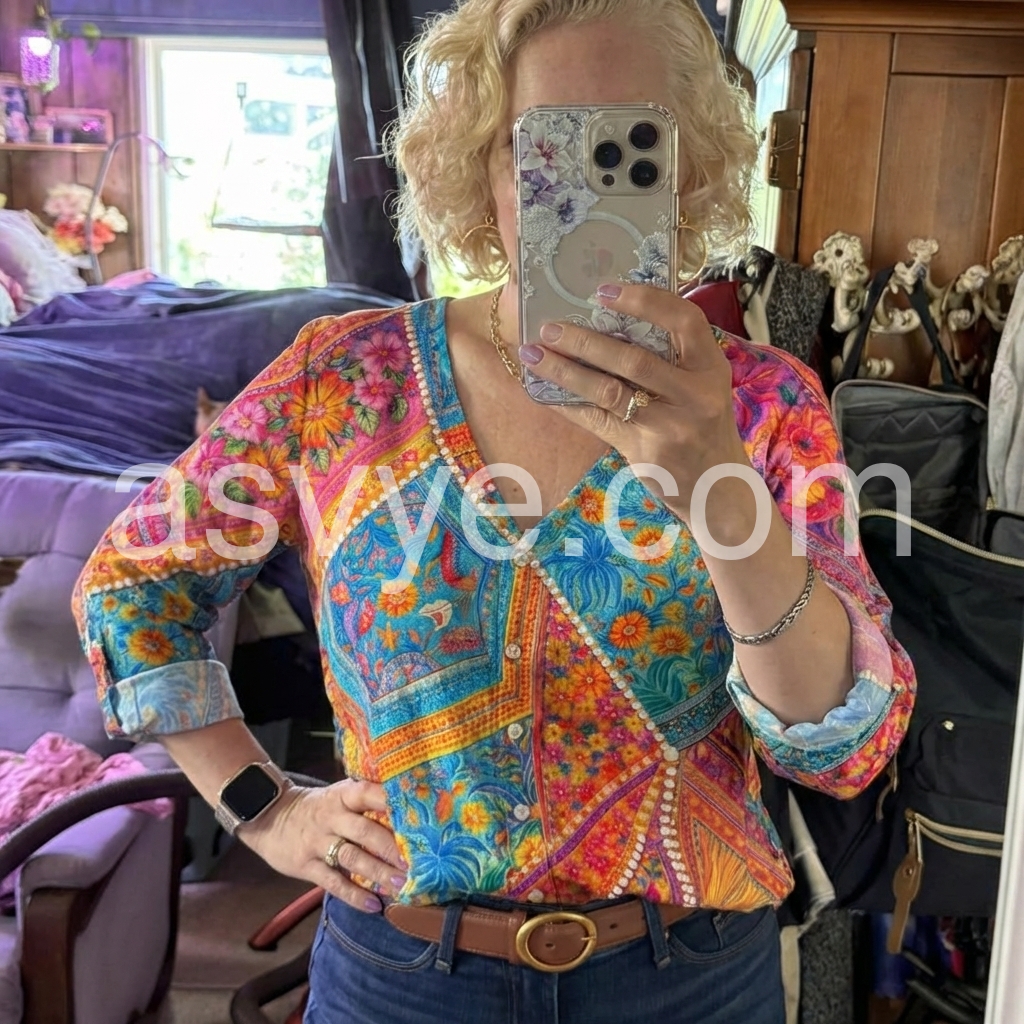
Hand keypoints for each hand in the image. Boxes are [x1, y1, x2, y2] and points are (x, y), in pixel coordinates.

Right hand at [239, 778, 407, 913]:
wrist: (269, 817)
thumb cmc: (316, 807)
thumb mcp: (337, 795)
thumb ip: (364, 800)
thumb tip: (406, 808)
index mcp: (342, 795)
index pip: (368, 793)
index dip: (390, 803)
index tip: (415, 816)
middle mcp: (331, 817)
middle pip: (365, 831)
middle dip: (391, 848)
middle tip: (415, 862)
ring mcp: (318, 842)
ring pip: (352, 858)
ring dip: (377, 872)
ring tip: (400, 884)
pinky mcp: (306, 865)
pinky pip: (332, 882)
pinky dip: (353, 895)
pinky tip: (373, 905)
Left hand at [518, 283, 748, 522]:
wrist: (719, 487)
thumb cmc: (703, 426)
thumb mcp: (702, 386)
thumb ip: (670, 357)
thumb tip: (607, 320)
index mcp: (711, 367)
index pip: (684, 320)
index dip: (645, 300)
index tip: (604, 291)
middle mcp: (695, 395)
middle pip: (633, 360)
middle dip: (585, 341)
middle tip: (549, 327)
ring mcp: (670, 426)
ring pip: (609, 392)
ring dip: (566, 371)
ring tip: (534, 355)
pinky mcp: (646, 451)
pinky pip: (598, 421)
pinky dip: (568, 404)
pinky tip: (544, 392)